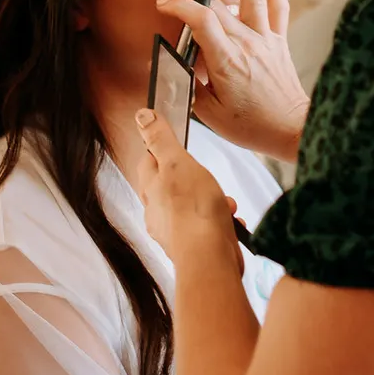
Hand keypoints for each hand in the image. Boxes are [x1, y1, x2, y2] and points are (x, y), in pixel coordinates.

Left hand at [135, 109, 243, 272]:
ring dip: (213, 202)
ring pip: (193, 207)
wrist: (209, 258)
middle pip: (171, 185)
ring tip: (226, 203)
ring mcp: (175, 231)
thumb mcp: (177, 163)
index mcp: (150, 189)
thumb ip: (160, 139)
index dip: (161, 151)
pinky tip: (232, 222)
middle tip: (208, 178)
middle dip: (195, 179)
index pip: (148, 162)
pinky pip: (208, 228)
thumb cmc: (193, 210)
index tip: (176, 146)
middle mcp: (158, 212)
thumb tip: (141, 115)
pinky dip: (221, 223)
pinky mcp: (194, 247)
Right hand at [159, 0, 309, 163]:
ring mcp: (265, 39)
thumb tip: (170, 62)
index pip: (201, 22)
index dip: (180, 8)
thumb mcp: (209, 112)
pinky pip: (278, 7)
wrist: (291, 131)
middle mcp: (247, 44)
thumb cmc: (251, 126)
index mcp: (227, 62)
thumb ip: (188, 83)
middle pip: (217, 4)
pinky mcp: (278, 40)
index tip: (163, 4)